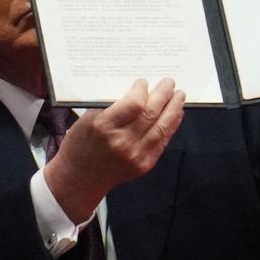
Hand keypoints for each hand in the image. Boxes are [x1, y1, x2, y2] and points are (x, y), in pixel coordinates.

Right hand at [43, 78, 184, 222]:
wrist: (80, 177)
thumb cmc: (81, 144)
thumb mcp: (88, 119)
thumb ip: (112, 105)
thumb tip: (137, 89)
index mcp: (104, 126)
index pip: (134, 103)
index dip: (142, 90)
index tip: (143, 82)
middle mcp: (121, 142)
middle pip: (151, 113)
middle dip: (163, 94)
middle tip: (168, 83)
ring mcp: (135, 156)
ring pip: (162, 127)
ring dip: (174, 108)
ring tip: (179, 96)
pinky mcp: (144, 165)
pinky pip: (162, 141)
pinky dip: (171, 125)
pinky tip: (175, 114)